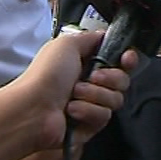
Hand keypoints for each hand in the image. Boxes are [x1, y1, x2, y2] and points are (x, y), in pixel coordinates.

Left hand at [15, 31, 137, 150]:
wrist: (33, 109)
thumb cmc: (46, 75)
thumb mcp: (67, 43)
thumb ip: (91, 37)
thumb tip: (106, 35)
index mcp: (86, 62)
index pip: (119, 60)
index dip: (127, 59)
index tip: (126, 59)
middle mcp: (90, 82)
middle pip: (122, 80)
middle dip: (110, 78)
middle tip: (92, 77)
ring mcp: (91, 104)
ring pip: (115, 99)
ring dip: (95, 95)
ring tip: (74, 96)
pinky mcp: (90, 124)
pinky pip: (104, 116)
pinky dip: (88, 111)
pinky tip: (72, 111)